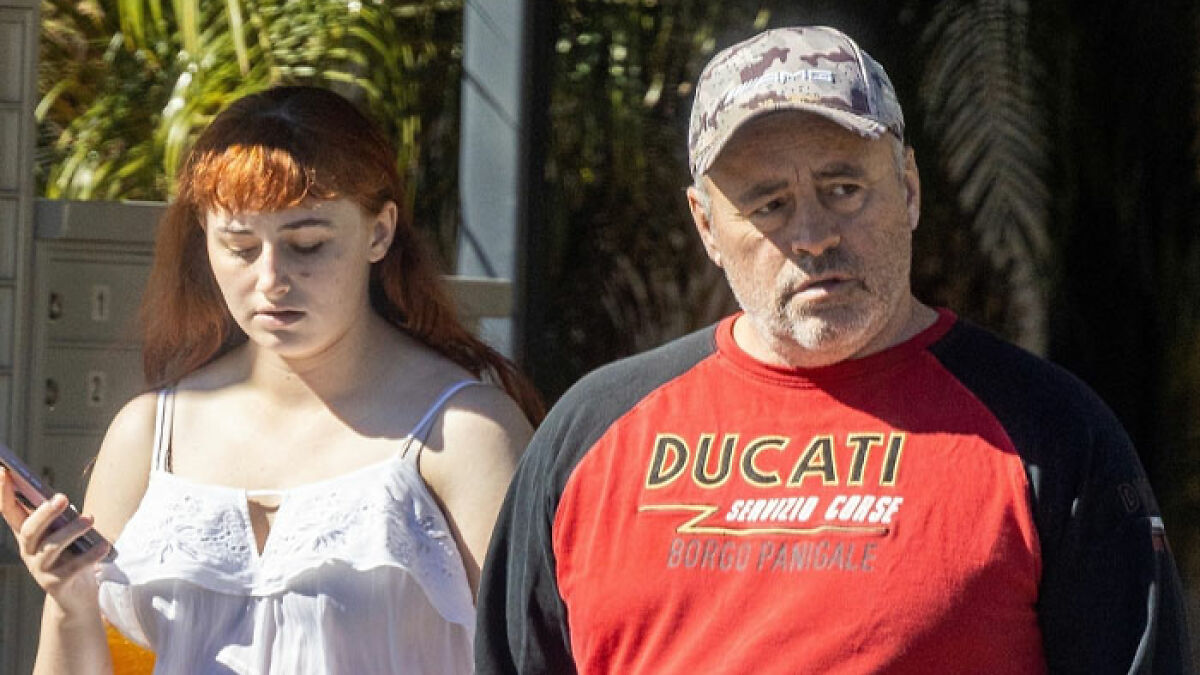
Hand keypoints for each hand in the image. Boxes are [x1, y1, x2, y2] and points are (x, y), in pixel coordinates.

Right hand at [0, 467, 108, 613]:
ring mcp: (39, 569)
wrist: (76, 596)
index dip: (3, 493)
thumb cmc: (72, 555)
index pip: (9, 511)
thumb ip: (59, 519)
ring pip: (52, 547)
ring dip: (72, 531)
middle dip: (45, 513)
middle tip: (62, 497)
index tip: (3, 472)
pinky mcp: (56, 584)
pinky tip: (104, 546)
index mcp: (27, 535)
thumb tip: (60, 500)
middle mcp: (28, 551)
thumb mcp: (63, 534)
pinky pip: (74, 567)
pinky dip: (90, 555)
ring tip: (90, 519)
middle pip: (30, 529)